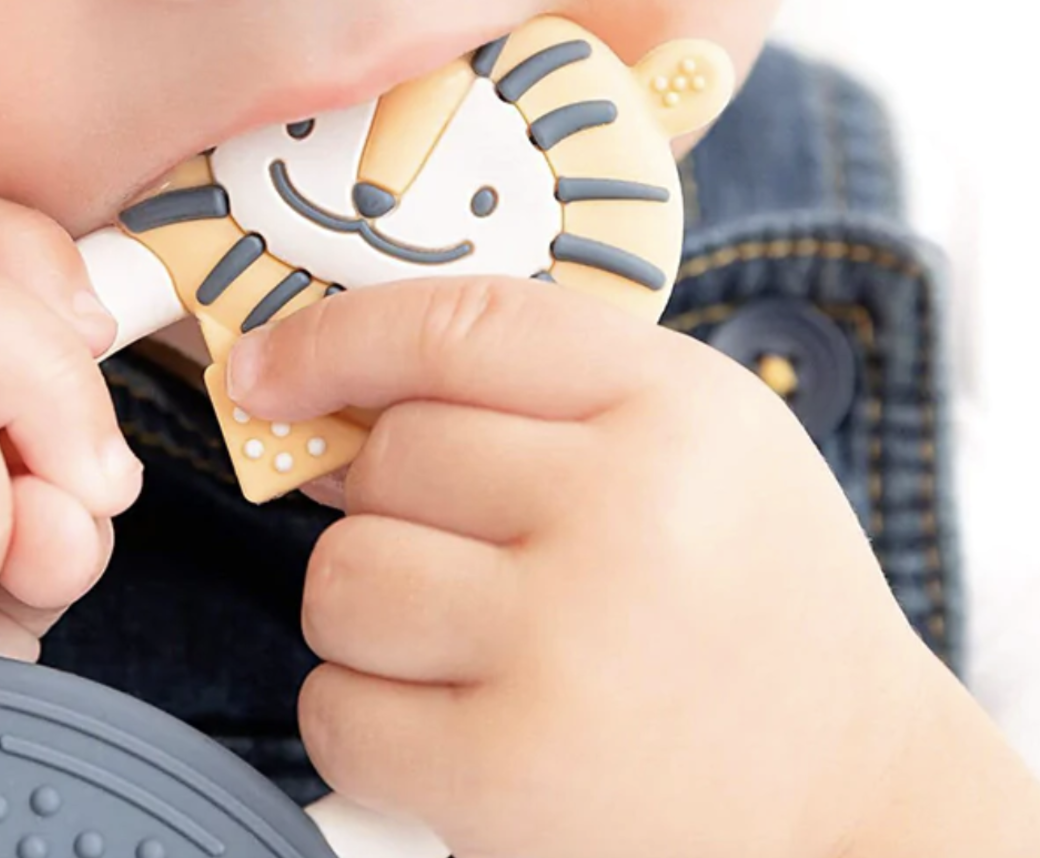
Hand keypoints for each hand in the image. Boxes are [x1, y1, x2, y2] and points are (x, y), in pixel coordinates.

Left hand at [223, 274, 939, 857]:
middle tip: (464, 549)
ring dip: (369, 610)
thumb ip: (526, 387)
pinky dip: (366, 718)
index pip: (453, 326)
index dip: (332, 339)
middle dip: (387, 502)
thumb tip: (318, 396)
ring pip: (342, 578)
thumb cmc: (745, 591)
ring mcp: (568, 649)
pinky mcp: (515, 781)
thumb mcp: (685, 434)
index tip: (264, 369)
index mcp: (671, 404)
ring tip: (463, 638)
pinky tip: (450, 720)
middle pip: (386, 458)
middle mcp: (625, 513)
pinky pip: (337, 711)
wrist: (856, 795)